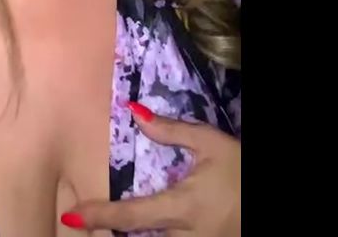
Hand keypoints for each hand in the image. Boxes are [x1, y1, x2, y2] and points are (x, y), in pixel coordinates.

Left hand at [61, 102, 239, 235]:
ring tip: (106, 229)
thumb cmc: (242, 169)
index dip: (100, 216)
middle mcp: (185, 236)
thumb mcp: (211, 144)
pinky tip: (139, 229)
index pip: (132, 216)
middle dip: (110, 234)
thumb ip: (171, 131)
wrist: (265, 198)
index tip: (72, 215)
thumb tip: (134, 113)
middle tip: (83, 222)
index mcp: (182, 208)